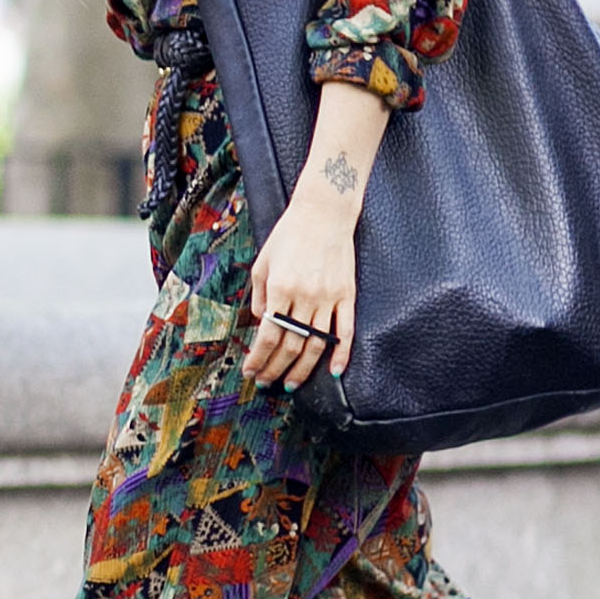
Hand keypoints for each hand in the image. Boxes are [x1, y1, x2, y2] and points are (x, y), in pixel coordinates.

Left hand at [244, 199, 357, 389]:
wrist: (324, 214)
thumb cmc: (289, 236)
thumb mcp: (263, 263)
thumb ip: (259, 295)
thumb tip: (261, 324)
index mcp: (280, 288)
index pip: (268, 335)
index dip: (259, 358)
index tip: (251, 372)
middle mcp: (305, 297)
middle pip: (291, 345)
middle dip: (276, 369)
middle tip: (266, 383)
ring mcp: (329, 298)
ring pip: (316, 345)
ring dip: (303, 369)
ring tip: (291, 384)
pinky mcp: (348, 296)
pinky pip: (346, 331)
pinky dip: (341, 354)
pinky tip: (335, 372)